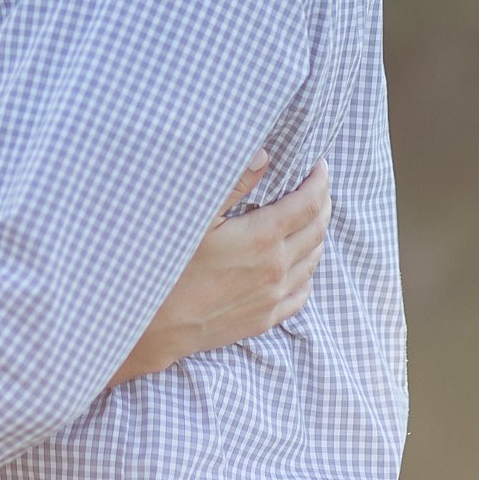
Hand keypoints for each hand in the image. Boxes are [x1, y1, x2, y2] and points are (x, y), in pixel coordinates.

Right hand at [113, 157, 330, 383]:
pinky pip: (301, 293)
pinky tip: (300, 262)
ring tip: (311, 217)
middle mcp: (276, 267)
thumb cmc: (170, 264)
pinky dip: (307, 270)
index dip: (319, 180)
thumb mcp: (197, 216)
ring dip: (317, 233)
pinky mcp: (265, 318)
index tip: (320, 165)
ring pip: (312, 260)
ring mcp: (273, 296)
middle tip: (318, 185)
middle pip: (317, 229)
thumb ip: (233, 183)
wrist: (155, 324)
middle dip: (323, 202)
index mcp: (262, 237)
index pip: (309, 203)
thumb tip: (263, 155)